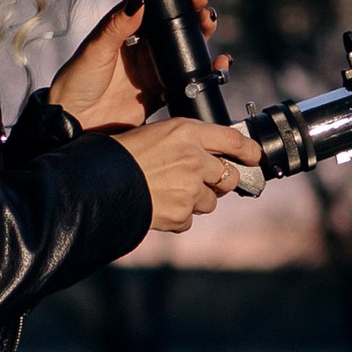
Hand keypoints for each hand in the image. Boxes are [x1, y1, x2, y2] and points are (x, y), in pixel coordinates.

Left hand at [47, 0, 226, 135]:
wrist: (74, 125)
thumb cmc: (76, 83)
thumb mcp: (95, 50)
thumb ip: (117, 26)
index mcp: (123, 30)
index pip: (151, 2)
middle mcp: (140, 47)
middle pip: (173, 22)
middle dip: (191, 7)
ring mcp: (153, 69)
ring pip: (185, 46)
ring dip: (201, 32)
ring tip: (209, 20)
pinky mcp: (161, 93)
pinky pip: (190, 79)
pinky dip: (207, 71)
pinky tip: (218, 64)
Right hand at [127, 116, 261, 234]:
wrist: (96, 185)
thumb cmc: (117, 155)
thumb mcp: (152, 134)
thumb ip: (182, 143)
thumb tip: (203, 156)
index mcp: (185, 132)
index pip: (232, 139)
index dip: (249, 150)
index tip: (255, 156)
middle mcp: (194, 159)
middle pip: (228, 176)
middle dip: (220, 181)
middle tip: (204, 182)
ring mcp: (190, 189)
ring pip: (210, 201)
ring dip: (196, 200)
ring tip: (168, 193)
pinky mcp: (181, 214)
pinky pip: (189, 220)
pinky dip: (178, 217)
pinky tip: (158, 206)